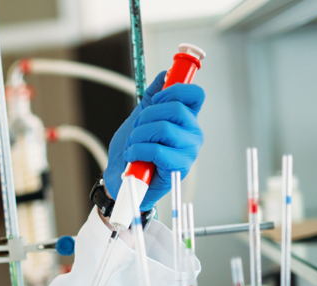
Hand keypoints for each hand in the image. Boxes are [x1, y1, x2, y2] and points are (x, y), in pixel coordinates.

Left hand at [104, 69, 204, 210]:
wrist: (121, 178)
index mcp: (186, 119)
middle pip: (176, 109)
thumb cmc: (133, 149)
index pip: (195, 94)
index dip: (175, 89)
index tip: (156, 99)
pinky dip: (138, 151)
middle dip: (147, 116)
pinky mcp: (178, 169)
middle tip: (136, 130)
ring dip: (139, 136)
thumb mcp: (140, 117)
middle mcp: (192, 134)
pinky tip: (134, 157)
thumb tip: (166, 74)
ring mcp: (188, 151)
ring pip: (164, 129)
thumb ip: (153, 95)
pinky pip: (157, 150)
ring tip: (133, 146)